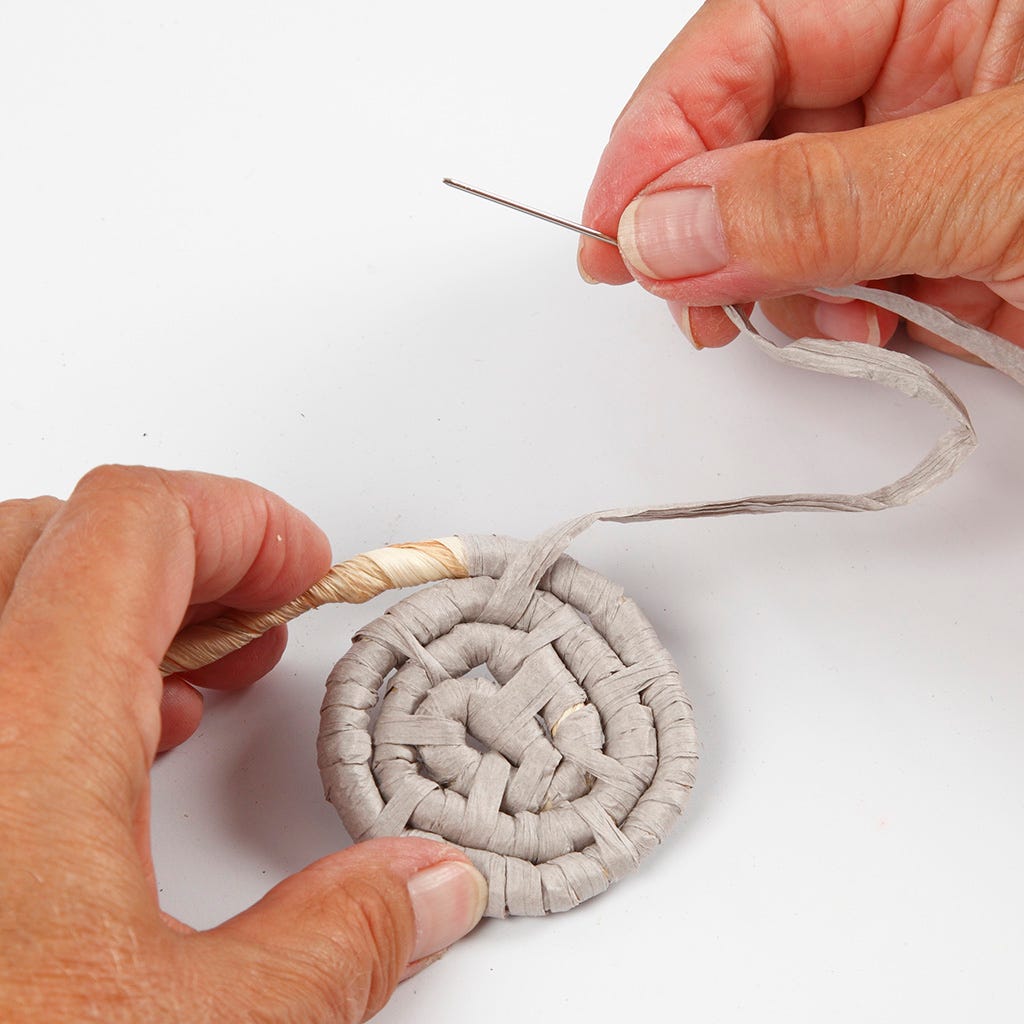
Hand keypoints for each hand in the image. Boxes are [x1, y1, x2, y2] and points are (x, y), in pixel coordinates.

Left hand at [0, 466, 485, 1022]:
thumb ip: (334, 948)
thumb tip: (427, 890)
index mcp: (14, 736)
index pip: (136, 524)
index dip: (244, 521)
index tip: (306, 570)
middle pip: (60, 534)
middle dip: (188, 561)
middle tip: (261, 622)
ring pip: (2, 591)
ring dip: (114, 615)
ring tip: (193, 684)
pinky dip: (44, 678)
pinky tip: (97, 761)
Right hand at [579, 0, 1023, 355]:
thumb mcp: (992, 185)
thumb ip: (820, 204)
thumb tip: (663, 231)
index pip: (751, 34)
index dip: (665, 129)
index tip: (615, 228)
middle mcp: (931, 74)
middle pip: (751, 133)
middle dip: (713, 226)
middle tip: (686, 296)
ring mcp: (931, 169)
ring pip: (784, 222)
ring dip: (780, 288)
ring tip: (827, 324)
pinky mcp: (942, 252)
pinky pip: (841, 282)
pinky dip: (834, 323)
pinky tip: (870, 337)